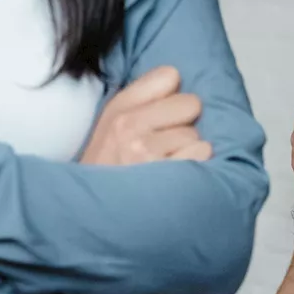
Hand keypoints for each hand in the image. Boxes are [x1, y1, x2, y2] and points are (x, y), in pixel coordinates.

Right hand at [80, 66, 211, 165]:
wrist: (92, 216)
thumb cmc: (108, 172)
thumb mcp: (110, 128)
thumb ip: (139, 102)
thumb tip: (176, 77)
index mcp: (117, 110)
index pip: (169, 76)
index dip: (173, 96)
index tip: (165, 114)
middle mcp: (130, 127)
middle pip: (190, 104)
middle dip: (184, 124)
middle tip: (166, 145)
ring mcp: (147, 152)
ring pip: (196, 134)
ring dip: (187, 150)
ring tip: (166, 166)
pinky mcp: (166, 175)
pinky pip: (202, 152)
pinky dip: (196, 165)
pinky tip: (177, 177)